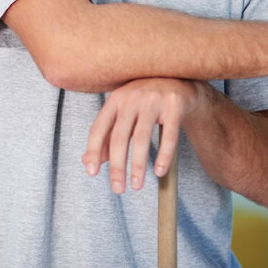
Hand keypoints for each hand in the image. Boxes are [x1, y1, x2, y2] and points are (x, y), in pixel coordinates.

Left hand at [82, 78, 201, 193]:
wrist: (178, 78)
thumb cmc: (145, 100)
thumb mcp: (123, 111)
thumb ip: (107, 135)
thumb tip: (88, 162)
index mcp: (115, 99)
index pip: (99, 128)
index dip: (94, 151)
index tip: (91, 173)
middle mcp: (132, 98)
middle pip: (119, 137)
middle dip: (117, 166)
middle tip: (117, 189)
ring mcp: (153, 100)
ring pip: (142, 138)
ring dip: (138, 166)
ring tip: (136, 185)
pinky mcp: (174, 105)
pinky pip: (168, 135)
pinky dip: (163, 156)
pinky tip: (158, 171)